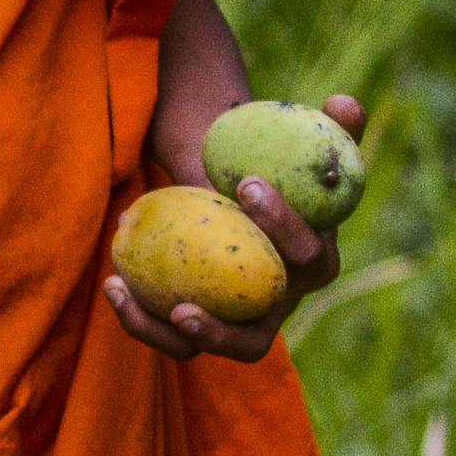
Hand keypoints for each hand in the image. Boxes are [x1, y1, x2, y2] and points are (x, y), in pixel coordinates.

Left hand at [105, 93, 365, 364]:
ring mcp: (238, 324)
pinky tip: (113, 283)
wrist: (236, 190)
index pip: (308, 257)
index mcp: (314, 263)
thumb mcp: (298, 144)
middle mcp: (277, 306)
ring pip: (200, 353)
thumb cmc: (271, 166)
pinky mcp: (200, 325)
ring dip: (166, 339)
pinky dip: (140, 317)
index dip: (284, 226)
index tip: (246, 183)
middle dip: (221, 329)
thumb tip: (342, 102)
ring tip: (131, 299)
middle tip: (183, 304)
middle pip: (256, 339)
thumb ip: (329, 127)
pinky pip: (171, 337)